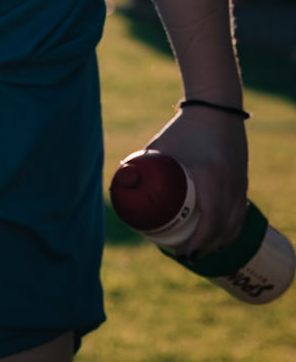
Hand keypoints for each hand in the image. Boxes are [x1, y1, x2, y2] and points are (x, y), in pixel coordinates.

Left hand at [146, 105, 247, 253]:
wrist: (217, 107)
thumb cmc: (184, 126)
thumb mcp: (160, 146)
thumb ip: (140, 165)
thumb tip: (118, 186)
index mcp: (211, 176)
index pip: (210, 219)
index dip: (199, 241)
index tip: (183, 252)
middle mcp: (230, 183)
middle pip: (223, 227)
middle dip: (206, 246)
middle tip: (185, 254)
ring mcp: (240, 183)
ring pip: (235, 222)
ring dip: (220, 241)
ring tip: (200, 249)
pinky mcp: (244, 180)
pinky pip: (242, 212)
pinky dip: (232, 228)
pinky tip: (221, 237)